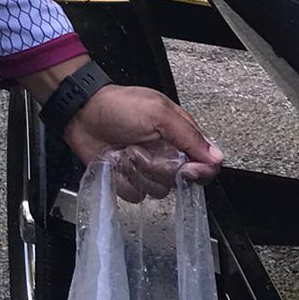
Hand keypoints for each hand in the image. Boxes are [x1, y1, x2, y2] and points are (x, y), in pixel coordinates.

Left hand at [63, 83, 223, 200]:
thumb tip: (217, 157)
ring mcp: (148, 169)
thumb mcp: (158, 112)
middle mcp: (167, 155)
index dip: (199, 172)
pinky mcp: (130, 180)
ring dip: (138, 170)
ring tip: (125, 149)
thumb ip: (188, 135)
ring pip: (158, 190)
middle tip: (140, 146)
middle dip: (158, 166)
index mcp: (180, 136)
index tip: (185, 169)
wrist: (82, 112)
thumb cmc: (118, 106)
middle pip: (181, 181)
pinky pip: (135, 194)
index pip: (206, 165)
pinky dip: (123, 179)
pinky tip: (116, 161)